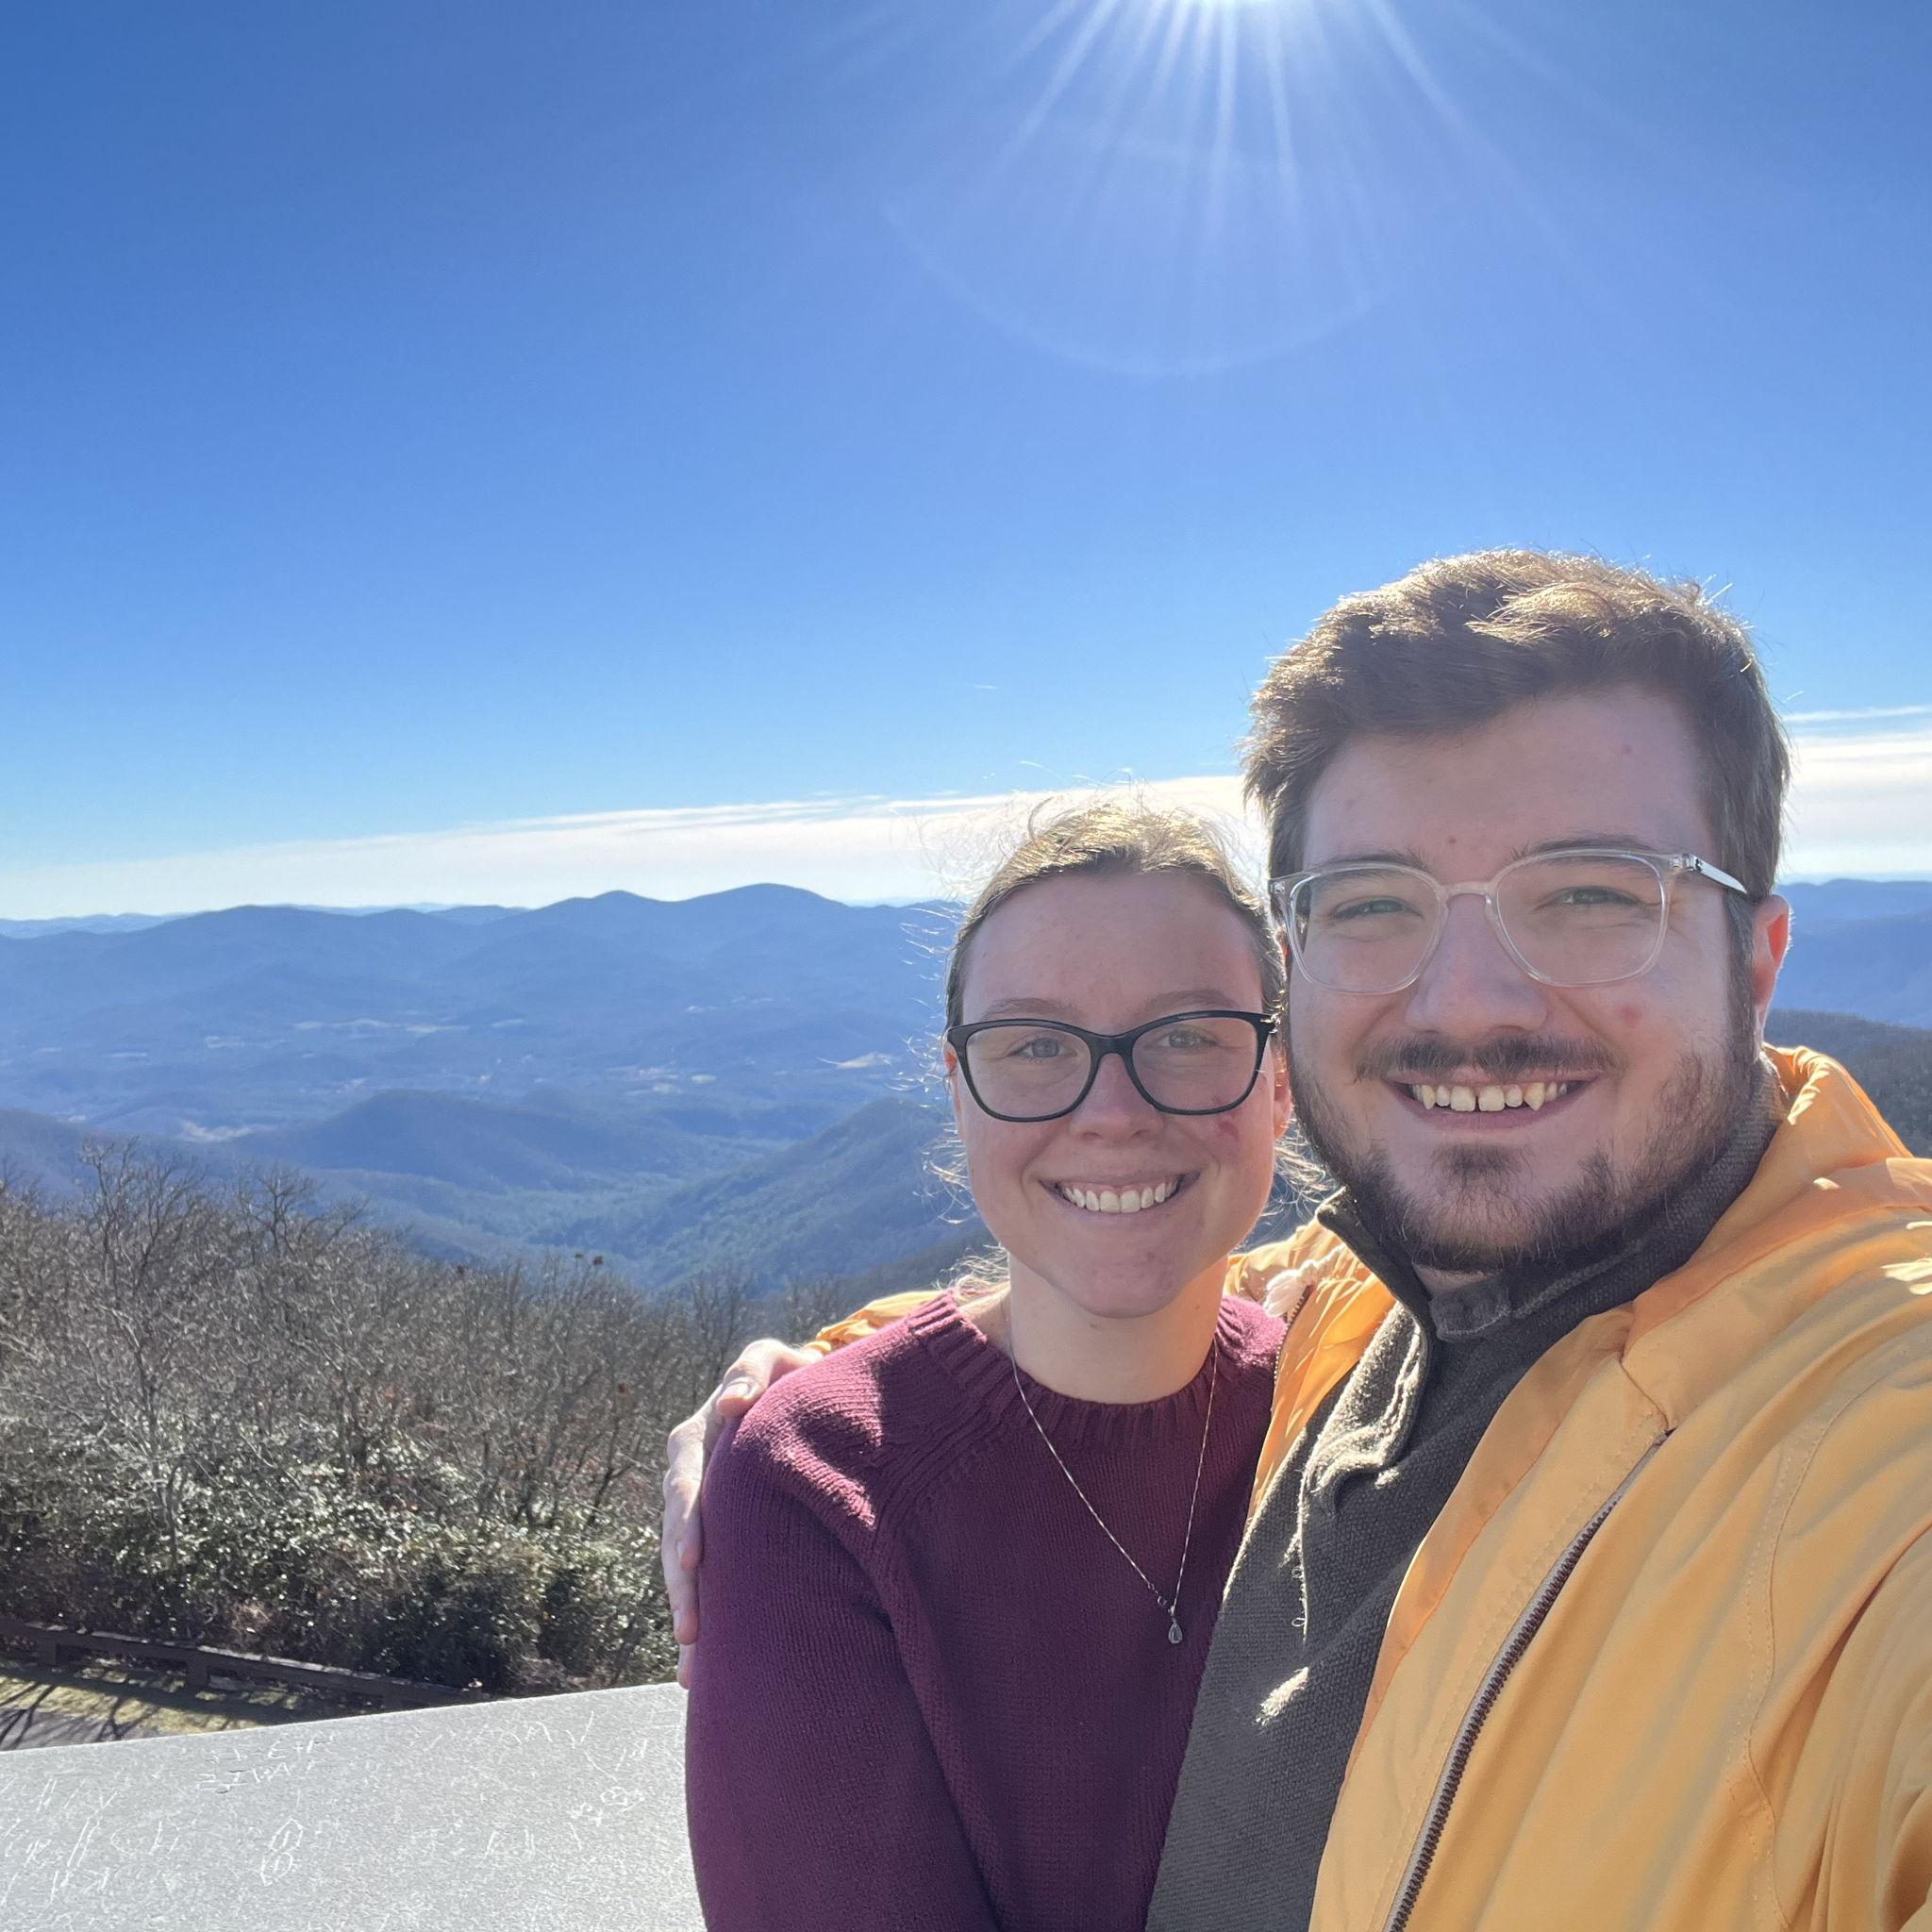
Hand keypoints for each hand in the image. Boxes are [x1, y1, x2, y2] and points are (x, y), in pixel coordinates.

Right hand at [662, 1338, 818, 1685]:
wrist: (798, 1400)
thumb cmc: (787, 1377)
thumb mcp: (772, 1362)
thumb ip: (753, 1373)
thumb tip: (734, 1404)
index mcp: (694, 1441)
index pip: (684, 1486)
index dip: (688, 1522)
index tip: (697, 1559)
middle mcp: (688, 1481)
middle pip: (677, 1540)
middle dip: (682, 1587)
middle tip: (693, 1630)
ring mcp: (698, 1514)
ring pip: (683, 1571)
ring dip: (688, 1615)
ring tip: (693, 1667)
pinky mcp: (715, 1539)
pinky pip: (701, 1582)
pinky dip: (700, 1622)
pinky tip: (698, 1673)